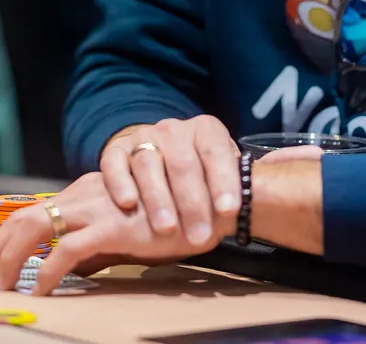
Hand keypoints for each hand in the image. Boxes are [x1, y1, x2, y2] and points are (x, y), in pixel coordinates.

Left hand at [0, 172, 231, 294]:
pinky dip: (47, 270)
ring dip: (11, 258)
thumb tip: (69, 270)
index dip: (5, 238)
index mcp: (85, 194)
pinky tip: (40, 289)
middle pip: (23, 218)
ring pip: (35, 227)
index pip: (32, 213)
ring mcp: (96, 209)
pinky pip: (67, 250)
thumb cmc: (172, 218)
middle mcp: (84, 195)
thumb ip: (96, 247)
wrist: (210, 201)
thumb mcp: (124, 233)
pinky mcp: (112, 227)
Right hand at [100, 116, 239, 246]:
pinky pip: (114, 163)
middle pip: (183, 162)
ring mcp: (143, 138)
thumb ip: (231, 188)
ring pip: (148, 163)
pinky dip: (120, 182)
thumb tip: (251, 210)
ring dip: (158, 197)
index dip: (223, 180)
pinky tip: (128, 203)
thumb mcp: (221, 175)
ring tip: (167, 228)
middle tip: (199, 237)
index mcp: (206, 130)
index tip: (229, 211)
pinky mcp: (116, 150)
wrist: (161, 156)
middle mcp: (174, 129)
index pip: (216, 151)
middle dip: (193, 202)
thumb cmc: (201, 176)